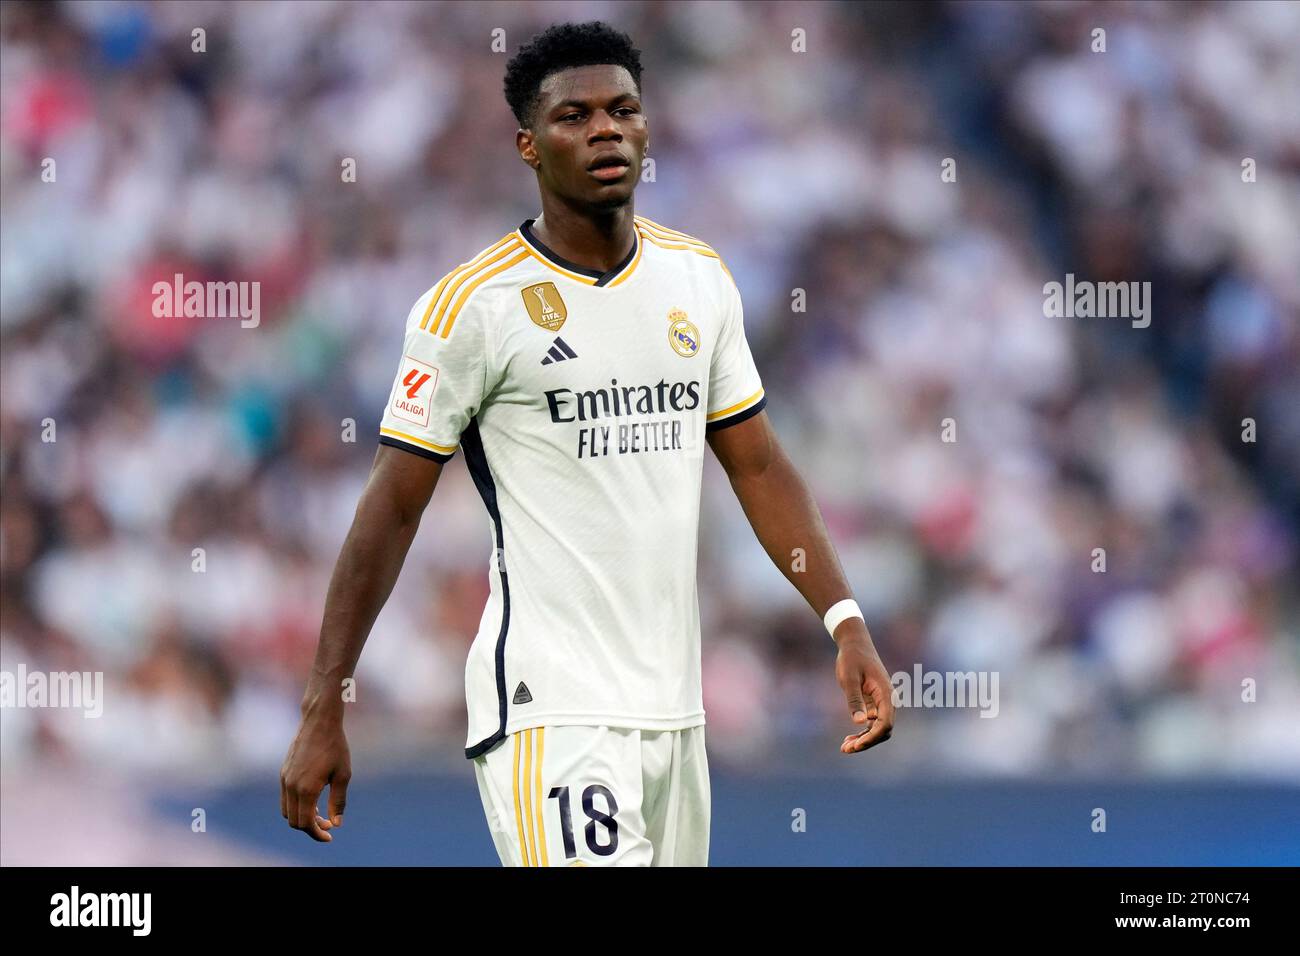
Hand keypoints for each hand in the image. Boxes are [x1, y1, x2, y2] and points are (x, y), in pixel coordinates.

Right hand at [280, 709, 350, 841]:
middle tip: (328, 825)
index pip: (305, 823)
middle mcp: (291, 786)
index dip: (317, 834)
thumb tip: (336, 823)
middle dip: (310, 828)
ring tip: (322, 813)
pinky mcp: (283, 772)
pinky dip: (297, 805)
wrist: (319, 721)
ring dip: (302, 817)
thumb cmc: (335, 746)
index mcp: (306, 789)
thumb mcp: (343, 775)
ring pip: (286, 811)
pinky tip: (314, 799)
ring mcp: (284, 779)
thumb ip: (339, 801)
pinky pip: (285, 798)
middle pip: (294, 821)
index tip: (330, 836)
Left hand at [834, 630, 894, 753]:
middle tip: (845, 749)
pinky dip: (862, 732)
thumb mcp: (849, 678)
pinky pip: (872, 723)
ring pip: (878, 729)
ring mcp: (882, 703)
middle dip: (866, 742)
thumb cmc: (852, 658)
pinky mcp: (875, 703)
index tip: (855, 745)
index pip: (886, 723)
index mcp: (886, 694)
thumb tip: (861, 723)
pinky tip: (848, 739)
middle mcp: (888, 701)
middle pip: (883, 730)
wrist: (854, 644)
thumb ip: (854, 699)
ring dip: (864, 740)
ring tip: (844, 748)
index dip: (872, 737)